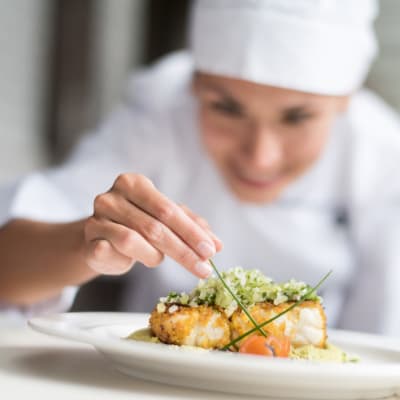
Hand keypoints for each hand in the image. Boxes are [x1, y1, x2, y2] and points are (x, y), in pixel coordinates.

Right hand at [83, 174, 222, 277]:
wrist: (103, 236)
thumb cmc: (139, 223)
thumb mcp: (166, 219)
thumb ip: (191, 227)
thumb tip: (218, 245)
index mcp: (134, 183)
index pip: (168, 210)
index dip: (192, 232)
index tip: (211, 251)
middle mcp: (112, 197)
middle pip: (154, 227)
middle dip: (183, 251)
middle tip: (204, 269)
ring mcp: (96, 218)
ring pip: (133, 241)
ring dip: (154, 256)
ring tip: (158, 258)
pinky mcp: (88, 241)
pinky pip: (110, 253)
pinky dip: (127, 260)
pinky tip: (132, 261)